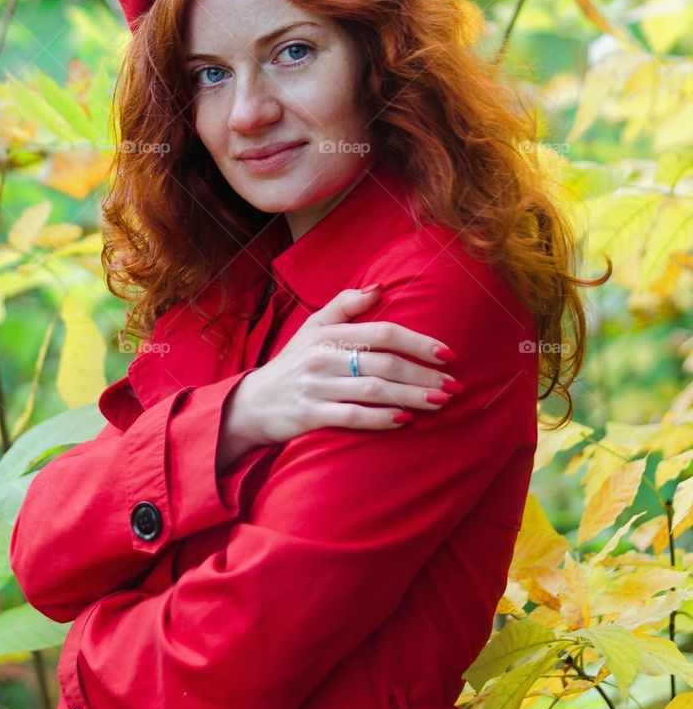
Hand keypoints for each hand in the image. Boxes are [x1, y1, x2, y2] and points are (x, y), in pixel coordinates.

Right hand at [227, 284, 462, 451]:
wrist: (252, 403)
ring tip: (441, 402)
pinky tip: (405, 420)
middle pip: (384, 362)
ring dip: (412, 396)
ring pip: (373, 389)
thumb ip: (344, 305)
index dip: (417, 342)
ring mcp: (316, 386)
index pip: (381, 332)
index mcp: (328, 332)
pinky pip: (352, 416)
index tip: (448, 353)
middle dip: (424, 374)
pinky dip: (381, 418)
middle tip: (455, 385)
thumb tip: (379, 288)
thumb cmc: (293, 363)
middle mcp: (323, 357)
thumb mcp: (313, 327)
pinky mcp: (310, 414)